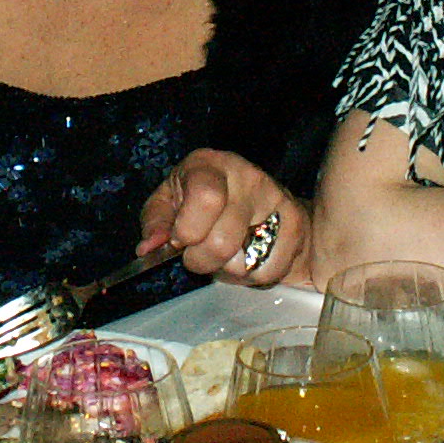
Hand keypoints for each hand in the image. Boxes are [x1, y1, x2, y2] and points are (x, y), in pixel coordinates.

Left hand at [137, 147, 308, 285]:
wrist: (259, 198)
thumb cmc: (203, 200)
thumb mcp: (170, 201)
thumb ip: (156, 222)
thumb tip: (149, 248)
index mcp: (210, 165)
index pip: (206, 198)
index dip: (188, 231)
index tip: (179, 240)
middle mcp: (247, 177)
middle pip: (223, 241)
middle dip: (202, 260)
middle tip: (199, 254)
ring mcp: (276, 200)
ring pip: (246, 263)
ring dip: (228, 271)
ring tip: (225, 254)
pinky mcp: (295, 224)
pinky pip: (268, 271)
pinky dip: (252, 277)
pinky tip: (247, 258)